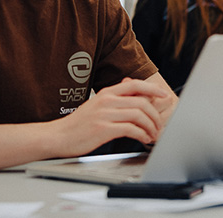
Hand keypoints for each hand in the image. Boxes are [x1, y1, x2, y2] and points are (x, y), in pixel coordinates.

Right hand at [54, 78, 172, 157]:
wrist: (58, 136)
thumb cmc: (78, 124)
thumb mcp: (96, 104)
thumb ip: (114, 98)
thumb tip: (130, 86)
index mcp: (106, 93)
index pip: (135, 85)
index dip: (153, 89)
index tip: (164, 95)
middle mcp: (107, 100)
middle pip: (141, 102)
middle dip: (155, 115)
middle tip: (159, 125)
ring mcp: (104, 114)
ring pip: (138, 115)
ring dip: (150, 126)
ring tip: (153, 134)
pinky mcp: (103, 129)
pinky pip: (130, 129)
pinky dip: (141, 134)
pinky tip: (143, 139)